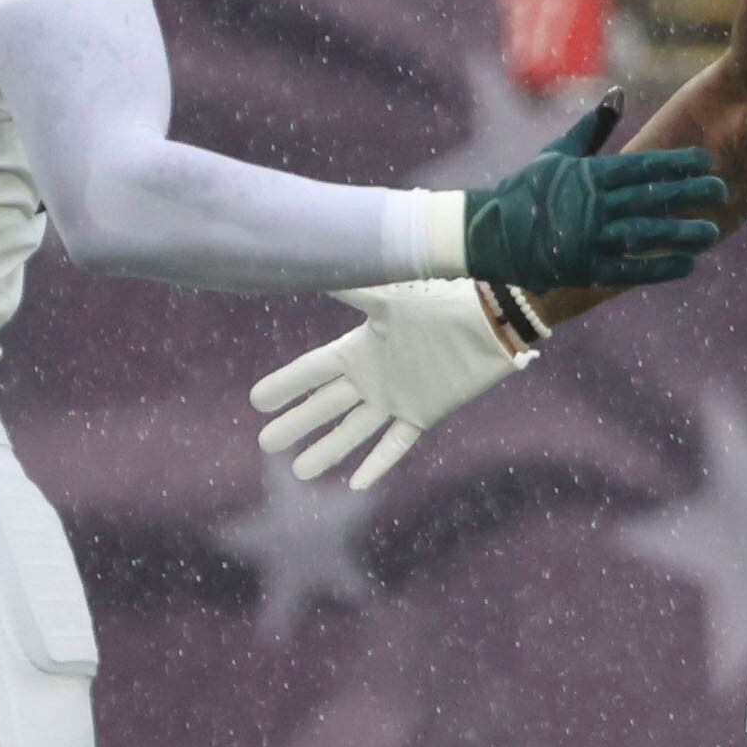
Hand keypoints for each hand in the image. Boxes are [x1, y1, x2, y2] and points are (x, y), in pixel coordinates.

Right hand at [251, 277, 533, 490]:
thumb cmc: (441, 302)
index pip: (312, 372)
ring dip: (328, 451)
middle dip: (297, 424)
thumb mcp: (389, 297)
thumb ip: (351, 287)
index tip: (256, 402)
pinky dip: (378, 463)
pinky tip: (357, 485)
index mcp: (359, 349)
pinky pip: (396, 444)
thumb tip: (310, 261)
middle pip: (325, 406)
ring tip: (301, 473)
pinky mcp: (424, 414)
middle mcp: (373, 377)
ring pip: (354, 431)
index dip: (285, 386)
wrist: (489, 319)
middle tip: (267, 444)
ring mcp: (397, 398)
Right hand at [460, 101, 728, 288]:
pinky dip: (659, 267)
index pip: (641, 167)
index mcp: (588, 175)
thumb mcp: (558, 154)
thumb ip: (592, 127)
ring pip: (644, 233)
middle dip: (689, 194)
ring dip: (680, 233)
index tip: (706, 161)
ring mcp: (587, 239)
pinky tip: (688, 264)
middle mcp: (591, 205)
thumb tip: (617, 93)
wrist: (487, 234)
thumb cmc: (525, 190)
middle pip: (649, 198)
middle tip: (722, 189)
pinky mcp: (583, 269)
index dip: (676, 164)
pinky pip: (629, 269)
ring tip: (713, 231)